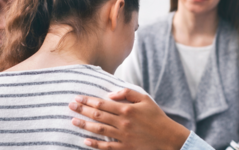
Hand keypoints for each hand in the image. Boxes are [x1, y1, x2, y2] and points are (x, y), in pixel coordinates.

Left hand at [68, 88, 189, 149]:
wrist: (168, 138)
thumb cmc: (156, 117)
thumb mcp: (145, 99)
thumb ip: (127, 93)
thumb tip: (110, 94)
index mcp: (126, 109)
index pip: (102, 104)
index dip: (88, 101)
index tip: (78, 98)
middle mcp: (122, 122)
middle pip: (97, 115)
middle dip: (82, 110)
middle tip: (70, 106)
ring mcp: (122, 136)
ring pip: (98, 130)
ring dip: (84, 125)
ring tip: (73, 121)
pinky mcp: (125, 148)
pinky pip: (106, 146)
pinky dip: (94, 144)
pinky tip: (85, 140)